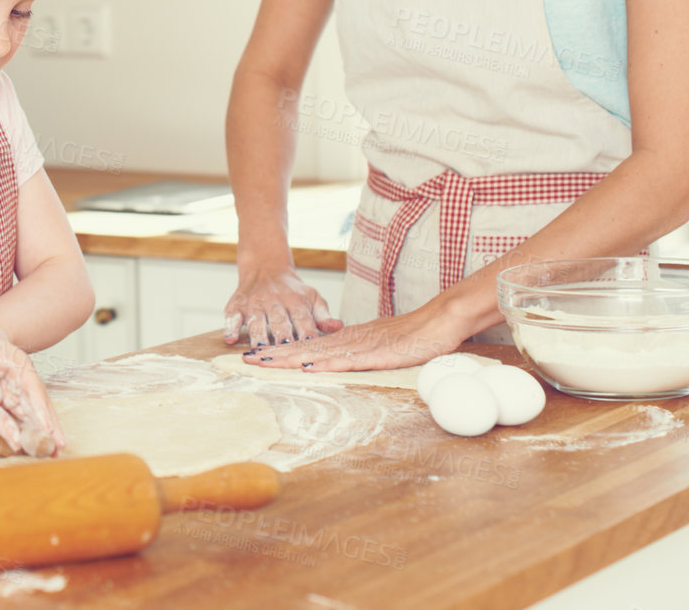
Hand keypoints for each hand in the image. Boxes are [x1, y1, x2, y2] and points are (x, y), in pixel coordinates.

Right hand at [222, 263, 342, 347]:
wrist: (266, 267)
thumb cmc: (292, 290)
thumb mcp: (312, 297)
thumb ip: (323, 315)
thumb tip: (338, 327)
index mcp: (295, 300)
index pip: (302, 319)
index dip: (306, 333)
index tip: (310, 347)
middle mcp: (274, 301)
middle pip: (279, 322)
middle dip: (282, 337)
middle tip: (285, 352)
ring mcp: (254, 303)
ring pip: (256, 321)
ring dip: (258, 336)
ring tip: (259, 351)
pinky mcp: (237, 304)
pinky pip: (232, 316)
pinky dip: (230, 327)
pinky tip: (231, 339)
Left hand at [239, 306, 464, 371]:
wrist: (442, 319)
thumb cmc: (416, 335)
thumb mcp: (382, 345)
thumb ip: (362, 351)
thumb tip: (343, 360)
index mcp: (349, 339)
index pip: (309, 346)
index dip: (283, 351)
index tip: (258, 356)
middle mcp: (349, 340)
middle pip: (305, 348)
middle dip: (275, 354)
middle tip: (246, 359)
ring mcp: (362, 346)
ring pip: (318, 352)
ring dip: (289, 358)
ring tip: (263, 362)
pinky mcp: (377, 354)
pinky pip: (347, 360)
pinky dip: (325, 364)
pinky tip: (307, 367)